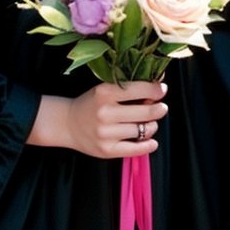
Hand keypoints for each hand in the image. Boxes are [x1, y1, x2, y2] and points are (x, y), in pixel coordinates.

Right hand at [29, 80, 167, 157]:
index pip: (140, 89)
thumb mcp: (106, 88)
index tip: (162, 89)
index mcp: (105, 92)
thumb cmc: (92, 103)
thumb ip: (130, 86)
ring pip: (144, 130)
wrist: (67, 124)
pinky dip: (149, 145)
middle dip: (159, 109)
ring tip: (149, 123)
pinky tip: (151, 141)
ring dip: (152, 125)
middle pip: (146, 112)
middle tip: (160, 108)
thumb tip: (160, 79)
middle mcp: (105, 113)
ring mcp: (105, 133)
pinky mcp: (106, 150)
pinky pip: (136, 149)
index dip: (157, 90)